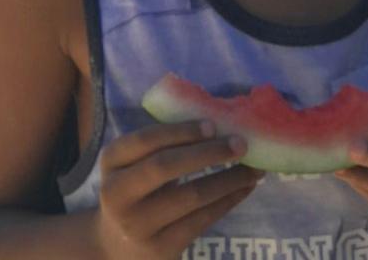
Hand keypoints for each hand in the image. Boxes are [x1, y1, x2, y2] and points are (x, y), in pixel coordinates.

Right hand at [94, 120, 262, 258]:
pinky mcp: (161, 248)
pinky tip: (245, 187)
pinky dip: (228, 200)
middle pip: (166, 166)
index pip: (145, 140)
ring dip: (229, 179)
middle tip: (241, 143)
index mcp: (112, 162)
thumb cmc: (137, 190)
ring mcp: (138, 225)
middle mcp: (117, 194)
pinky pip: (202, 219)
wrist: (117, 248)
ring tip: (255, 167)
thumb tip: (220, 119)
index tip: (213, 124)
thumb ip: (162, 144)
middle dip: (208, 152)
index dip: (180, 131)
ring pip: (191, 196)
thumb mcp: (134, 164)